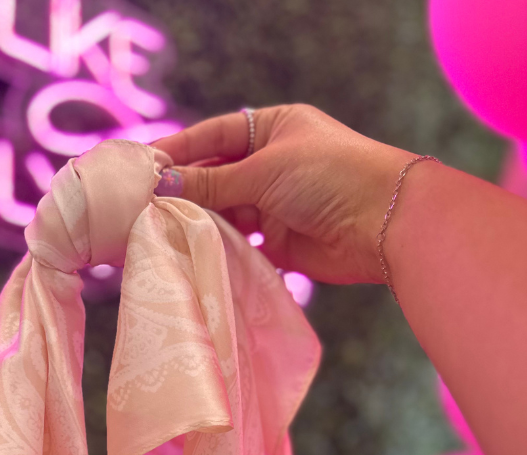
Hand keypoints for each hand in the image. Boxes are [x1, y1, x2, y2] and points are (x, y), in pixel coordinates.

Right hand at [152, 104, 416, 284]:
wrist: (383, 224)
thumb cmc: (331, 176)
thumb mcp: (265, 169)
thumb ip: (213, 180)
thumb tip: (162, 184)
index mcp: (275, 129)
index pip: (215, 135)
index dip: (180, 150)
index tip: (143, 165)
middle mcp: (274, 165)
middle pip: (217, 176)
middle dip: (185, 191)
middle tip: (144, 206)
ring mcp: (277, 206)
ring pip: (226, 212)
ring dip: (200, 222)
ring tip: (161, 232)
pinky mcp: (281, 244)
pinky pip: (241, 245)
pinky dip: (220, 249)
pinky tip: (194, 253)